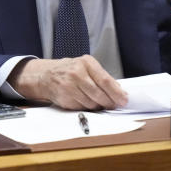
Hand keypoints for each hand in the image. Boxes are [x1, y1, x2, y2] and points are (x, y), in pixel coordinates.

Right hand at [7, 56, 127, 109]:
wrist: (47, 75)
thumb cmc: (71, 70)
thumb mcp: (87, 67)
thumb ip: (102, 77)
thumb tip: (119, 91)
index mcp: (86, 63)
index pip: (105, 80)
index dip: (116, 93)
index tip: (124, 100)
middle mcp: (77, 73)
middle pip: (99, 93)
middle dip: (109, 102)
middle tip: (114, 105)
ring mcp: (69, 86)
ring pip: (91, 103)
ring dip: (98, 106)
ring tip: (98, 103)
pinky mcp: (65, 97)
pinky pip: (82, 107)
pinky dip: (87, 108)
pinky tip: (86, 102)